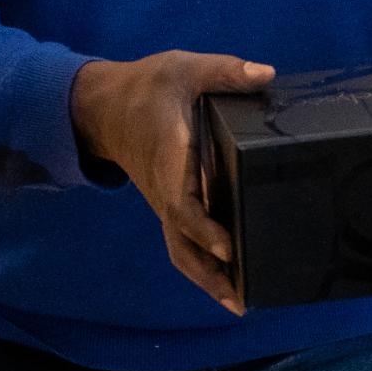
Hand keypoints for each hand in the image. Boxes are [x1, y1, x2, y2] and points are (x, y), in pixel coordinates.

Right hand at [70, 52, 274, 315]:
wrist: (103, 106)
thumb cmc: (147, 87)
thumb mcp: (183, 69)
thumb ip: (224, 71)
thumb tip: (268, 74)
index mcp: (170, 158)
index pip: (182, 203)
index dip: (204, 227)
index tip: (229, 246)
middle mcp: (165, 190)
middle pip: (182, 243)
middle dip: (209, 273)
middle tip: (241, 300)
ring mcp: (164, 202)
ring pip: (181, 249)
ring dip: (206, 277)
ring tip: (240, 301)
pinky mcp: (168, 204)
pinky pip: (182, 241)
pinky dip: (202, 263)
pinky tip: (229, 278)